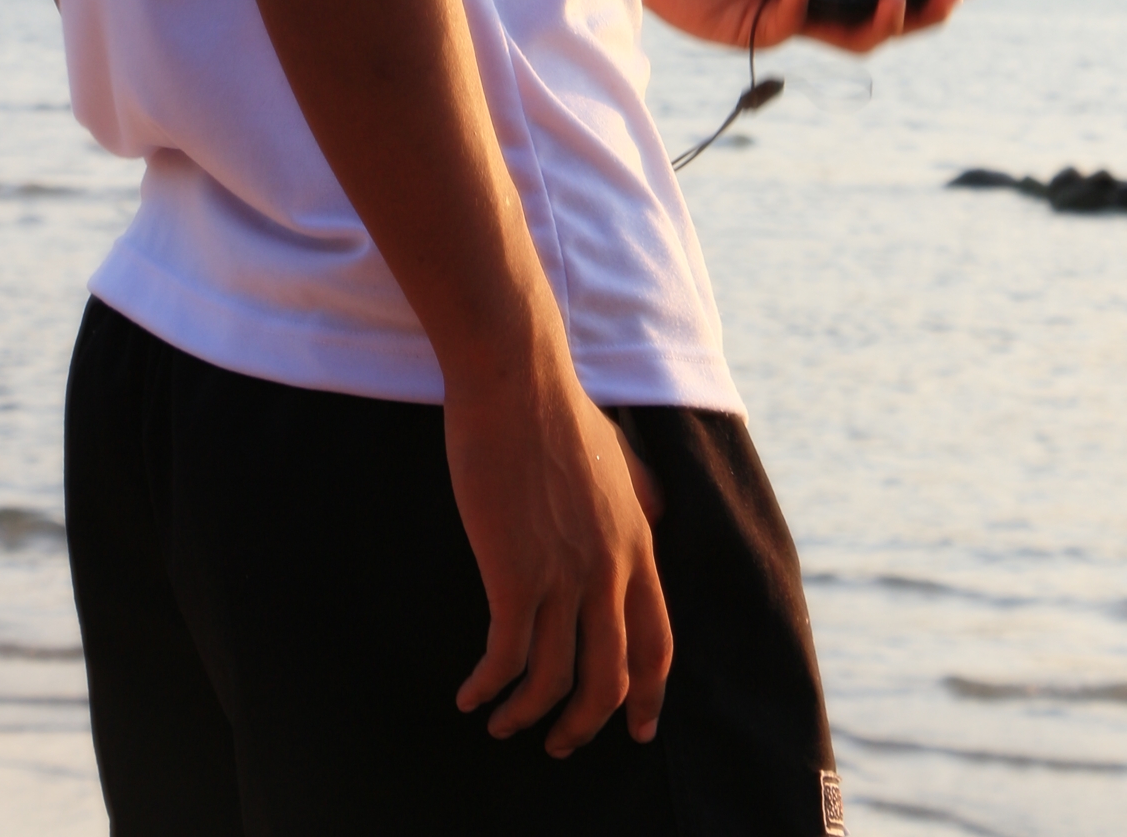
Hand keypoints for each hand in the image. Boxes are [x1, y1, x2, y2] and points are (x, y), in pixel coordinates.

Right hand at [446, 336, 671, 756]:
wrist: (516, 380)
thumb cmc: (557, 410)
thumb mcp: (620, 456)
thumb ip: (641, 492)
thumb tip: (656, 509)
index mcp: (638, 543)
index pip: (657, 643)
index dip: (650, 696)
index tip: (638, 730)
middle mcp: (610, 569)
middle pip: (611, 679)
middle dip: (585, 725)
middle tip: (561, 745)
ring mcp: (564, 575)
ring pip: (556, 681)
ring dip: (528, 716)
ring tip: (502, 724)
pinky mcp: (515, 575)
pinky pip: (507, 659)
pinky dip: (488, 689)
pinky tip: (469, 696)